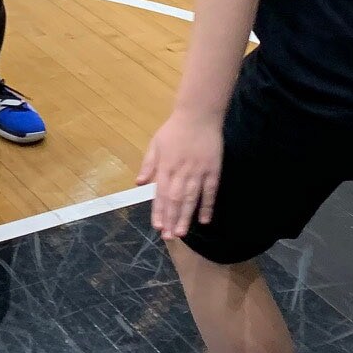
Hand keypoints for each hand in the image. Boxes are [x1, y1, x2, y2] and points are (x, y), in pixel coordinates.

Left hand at [143, 109, 224, 238]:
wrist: (198, 115)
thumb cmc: (174, 129)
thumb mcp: (155, 143)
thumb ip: (148, 164)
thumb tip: (139, 183)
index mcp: (165, 166)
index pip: (160, 193)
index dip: (159, 211)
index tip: (157, 226)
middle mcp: (181, 172)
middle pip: (175, 199)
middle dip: (171, 219)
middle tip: (169, 237)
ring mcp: (198, 172)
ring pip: (191, 199)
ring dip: (186, 216)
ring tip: (181, 232)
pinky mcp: (213, 170)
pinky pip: (210, 192)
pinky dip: (208, 206)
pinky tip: (205, 220)